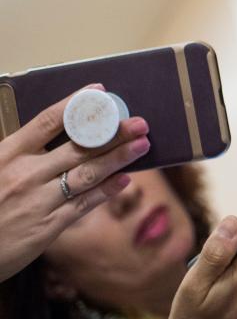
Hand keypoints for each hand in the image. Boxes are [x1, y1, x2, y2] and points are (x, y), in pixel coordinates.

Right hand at [0, 86, 150, 281]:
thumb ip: (20, 152)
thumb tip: (53, 133)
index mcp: (8, 153)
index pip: (48, 121)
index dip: (76, 105)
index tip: (99, 92)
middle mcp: (26, 173)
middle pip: (78, 147)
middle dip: (113, 134)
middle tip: (140, 123)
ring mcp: (39, 199)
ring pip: (87, 173)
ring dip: (118, 158)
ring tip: (142, 146)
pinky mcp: (48, 225)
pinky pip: (84, 203)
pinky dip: (106, 190)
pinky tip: (125, 179)